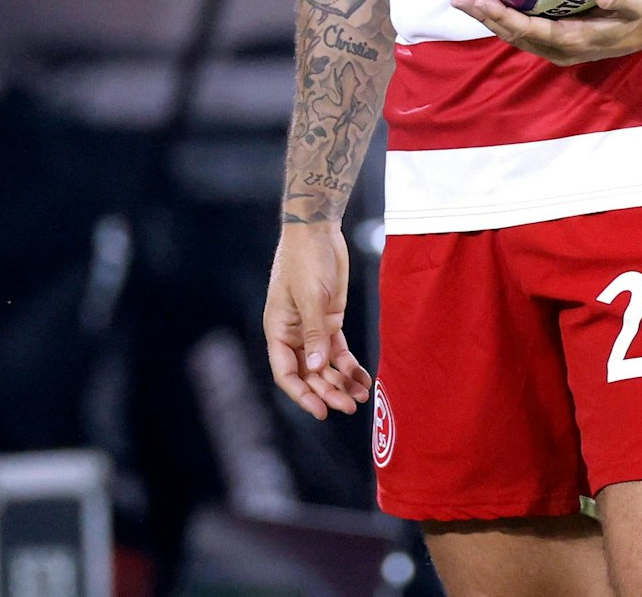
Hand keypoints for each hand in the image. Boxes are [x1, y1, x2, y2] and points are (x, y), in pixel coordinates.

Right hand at [264, 222, 372, 419]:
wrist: (318, 231)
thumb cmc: (305, 259)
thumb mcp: (310, 297)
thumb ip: (314, 334)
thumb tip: (314, 368)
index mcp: (278, 329)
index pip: (285, 372)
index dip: (302, 394)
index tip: (322, 410)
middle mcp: (293, 334)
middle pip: (308, 374)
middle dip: (327, 392)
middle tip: (349, 406)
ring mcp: (312, 329)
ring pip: (324, 366)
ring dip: (340, 382)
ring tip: (361, 396)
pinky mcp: (329, 321)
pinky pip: (337, 352)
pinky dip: (349, 366)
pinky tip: (363, 379)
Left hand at [451, 0, 641, 65]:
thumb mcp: (640, 2)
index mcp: (577, 40)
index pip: (534, 31)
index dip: (507, 18)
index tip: (484, 2)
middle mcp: (561, 49)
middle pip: (515, 35)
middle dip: (487, 19)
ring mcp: (555, 47)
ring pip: (514, 35)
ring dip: (488, 20)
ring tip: (462, 1)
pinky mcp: (553, 39)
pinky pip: (521, 30)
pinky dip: (501, 17)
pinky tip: (485, 1)